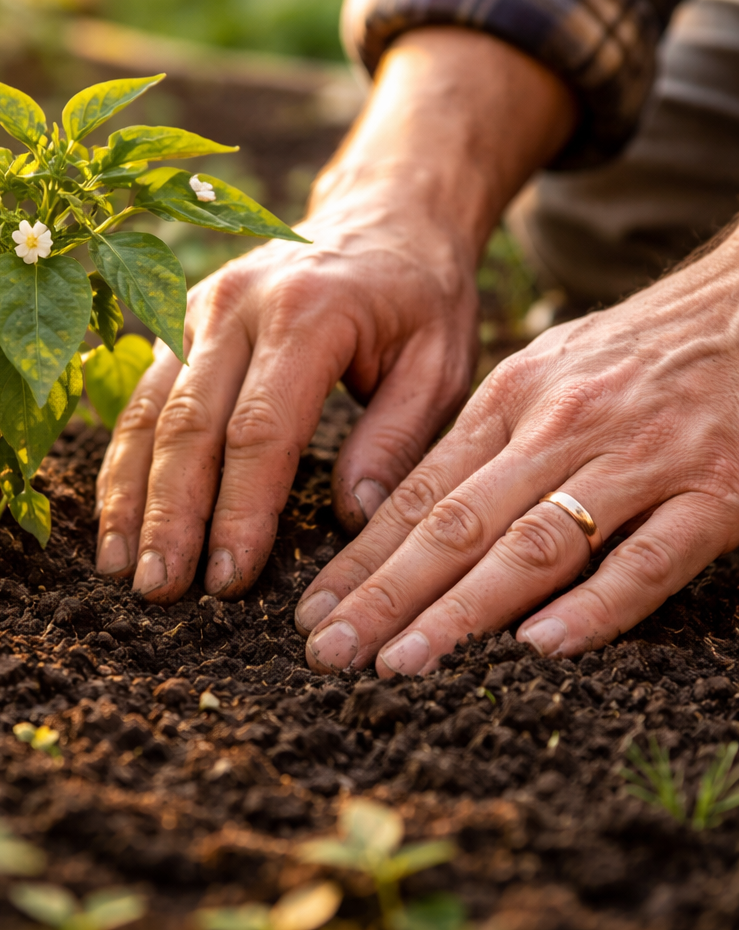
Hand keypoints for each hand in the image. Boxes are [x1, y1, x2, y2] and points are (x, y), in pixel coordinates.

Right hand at [93, 184, 478, 601]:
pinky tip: (116, 512)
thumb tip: (354, 519)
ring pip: (150, 410)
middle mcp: (238, 304)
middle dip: (171, 515)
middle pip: (189, 424)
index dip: (240, 509)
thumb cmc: (419, 294)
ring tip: (122, 567)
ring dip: (130, 493)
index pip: (261, 429)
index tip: (229, 579)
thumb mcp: (440, 362)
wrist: (383, 211)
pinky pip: (141, 394)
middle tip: (160, 589)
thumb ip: (397, 438)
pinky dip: (125, 457)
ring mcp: (198, 306)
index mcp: (310, 313)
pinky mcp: (179, 318)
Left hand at [299, 236, 738, 673]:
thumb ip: (484, 443)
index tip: (316, 609)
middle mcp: (562, 429)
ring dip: (462, 610)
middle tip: (329, 652)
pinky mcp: (715, 493)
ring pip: (535, 545)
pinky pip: (649, 560)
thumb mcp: (543, 374)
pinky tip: (539, 648)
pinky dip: (595, 606)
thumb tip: (410, 517)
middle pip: (458, 525)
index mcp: (512, 400)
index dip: (363, 558)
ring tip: (401, 662)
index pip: (421, 493)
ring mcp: (639, 461)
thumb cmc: (632, 352)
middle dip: (386, 594)